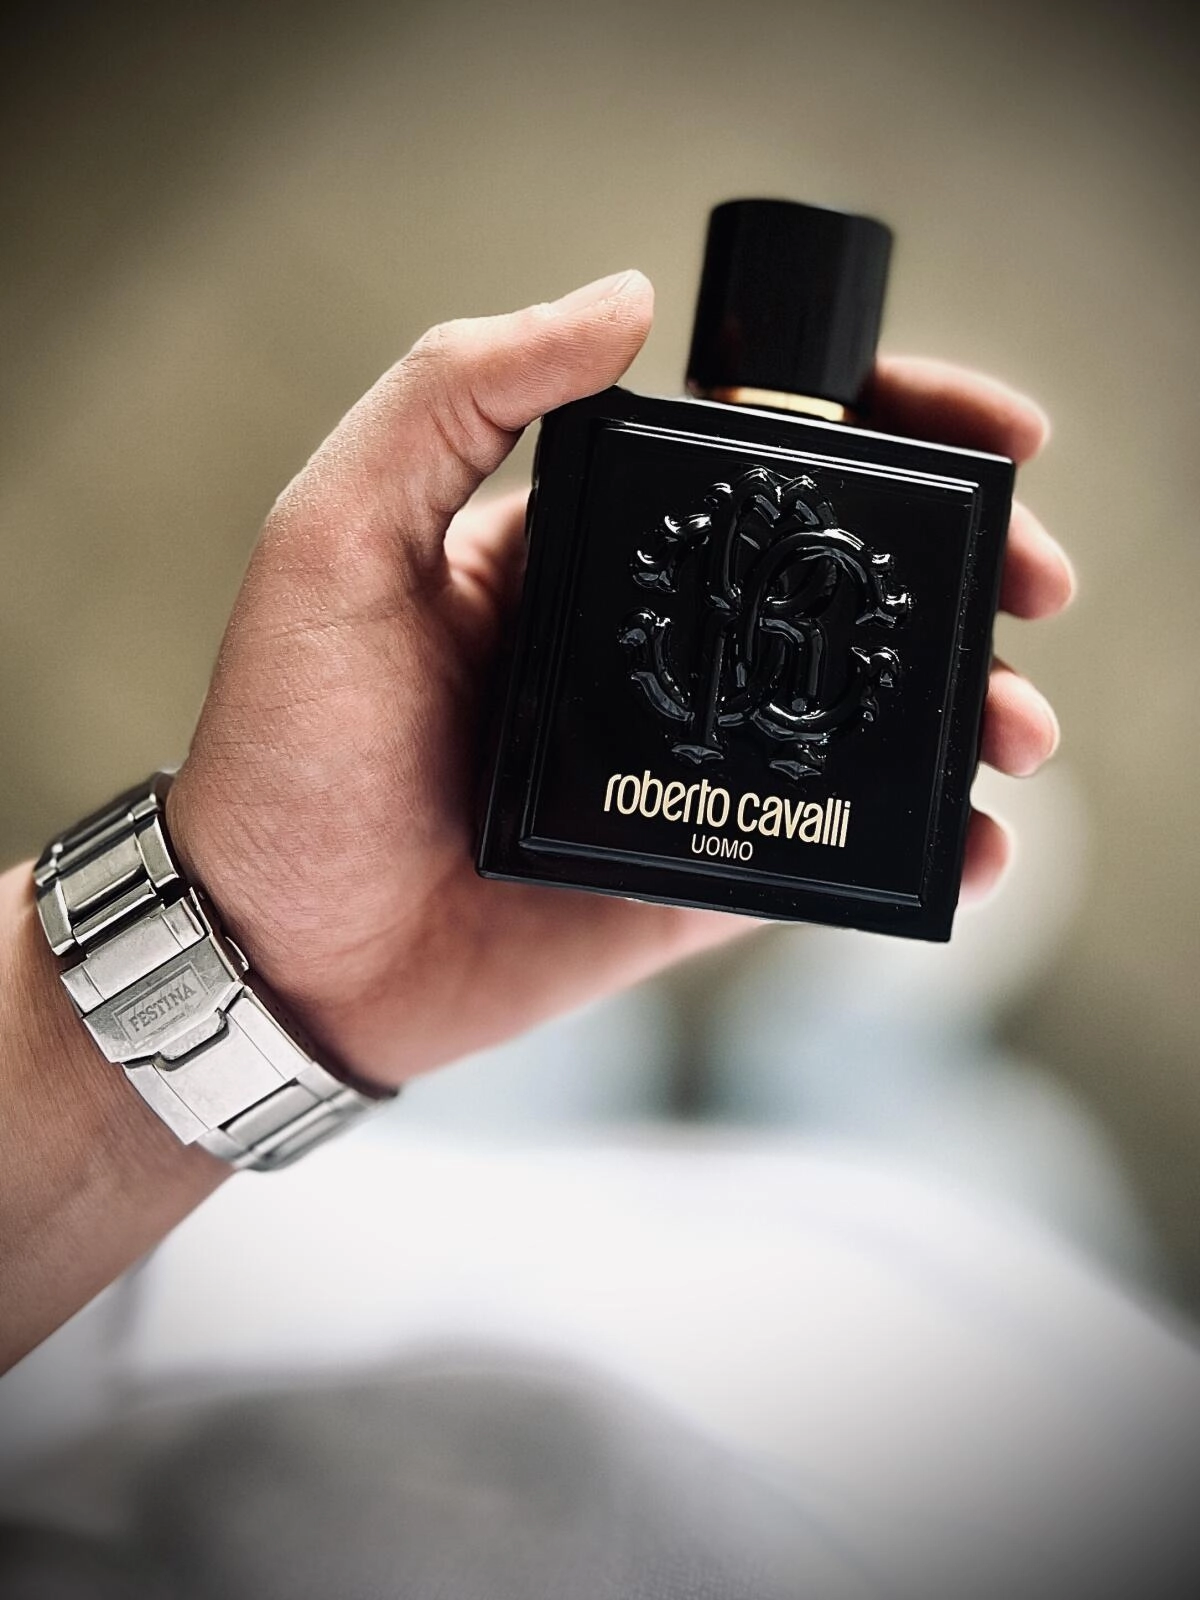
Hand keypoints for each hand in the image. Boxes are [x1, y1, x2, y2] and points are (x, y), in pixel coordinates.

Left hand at [168, 272, 1072, 1087]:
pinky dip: (915, 851)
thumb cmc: (290, 743)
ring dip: (962, 705)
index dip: (886, 427)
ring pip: (858, 714)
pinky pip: (823, 847)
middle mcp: (655, 645)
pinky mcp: (695, 874)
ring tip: (1013, 728)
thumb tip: (628, 301)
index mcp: (591, 550)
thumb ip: (456, 399)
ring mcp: (685, 762)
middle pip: (842, 580)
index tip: (986, 432)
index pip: (760, 457)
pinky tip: (972, 849)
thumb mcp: (336, 535)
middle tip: (1035, 582)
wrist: (280, 946)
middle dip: (958, 568)